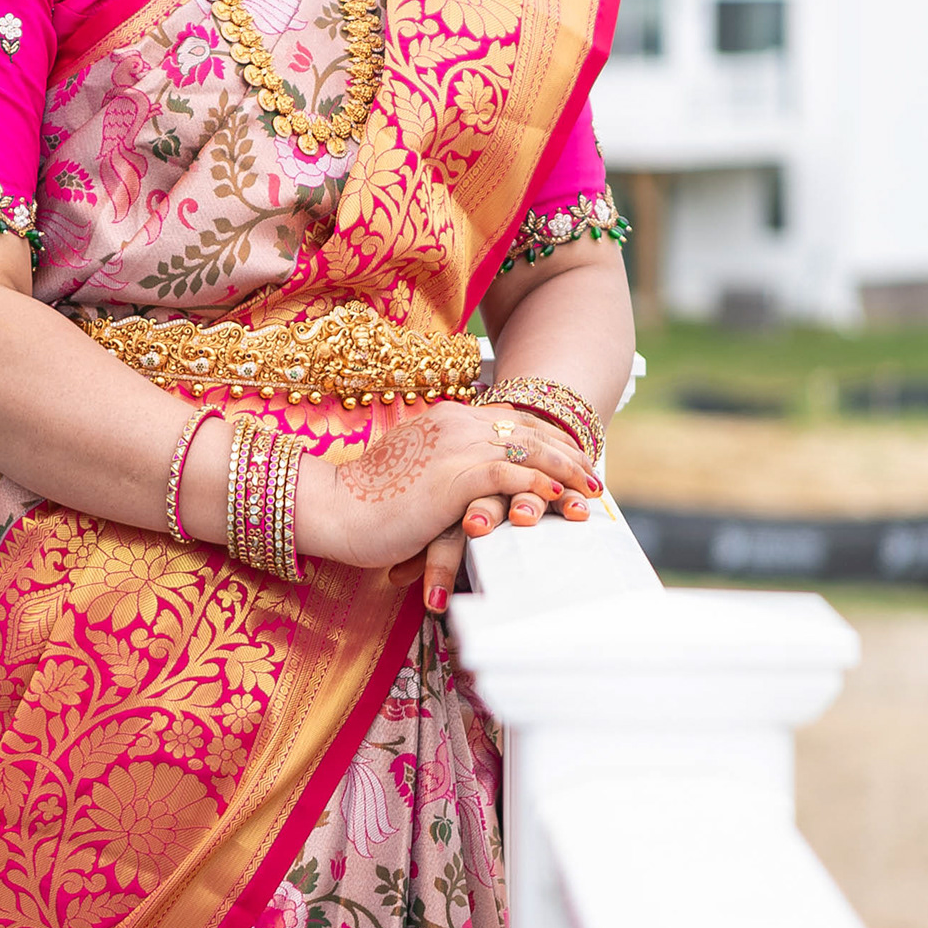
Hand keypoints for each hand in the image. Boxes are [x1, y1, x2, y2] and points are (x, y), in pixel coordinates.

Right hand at [294, 404, 593, 584]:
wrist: (333, 509)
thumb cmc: (367, 501)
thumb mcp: (414, 474)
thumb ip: (445, 469)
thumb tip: (467, 489)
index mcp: (447, 418)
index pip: (511, 422)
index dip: (548, 440)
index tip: (573, 460)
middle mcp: (456, 423)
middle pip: (528, 432)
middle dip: (567, 455)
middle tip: (594, 477)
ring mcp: (456, 445)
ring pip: (528, 450)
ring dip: (567, 472)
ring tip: (591, 492)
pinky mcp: (454, 474)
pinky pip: (510, 475)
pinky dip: (540, 484)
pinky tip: (561, 498)